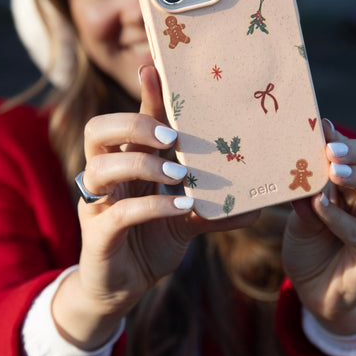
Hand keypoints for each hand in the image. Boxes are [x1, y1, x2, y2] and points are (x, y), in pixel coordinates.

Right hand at [52, 65, 256, 348]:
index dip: (141, 94)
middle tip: (173, 136)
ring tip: (180, 174)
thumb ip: (214, 209)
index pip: (128, 120)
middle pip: (98, 130)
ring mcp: (96, 203)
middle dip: (133, 124)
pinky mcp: (97, 233)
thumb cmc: (151, 241)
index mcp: (124, 161)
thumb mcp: (185, 220)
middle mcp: (105, 175)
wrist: (123, 287)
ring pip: (102, 167)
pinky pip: (119, 211)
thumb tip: (259, 204)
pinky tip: (182, 206)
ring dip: (143, 163)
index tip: (155, 67)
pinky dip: (153, 205)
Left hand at [282, 119, 355, 334]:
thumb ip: (306, 188)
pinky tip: (320, 207)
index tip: (320, 127)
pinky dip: (339, 218)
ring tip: (334, 172)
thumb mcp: (302, 211)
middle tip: (331, 150)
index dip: (345, 139)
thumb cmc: (310, 243)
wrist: (314, 290)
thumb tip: (301, 156)